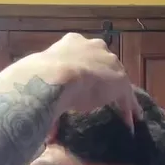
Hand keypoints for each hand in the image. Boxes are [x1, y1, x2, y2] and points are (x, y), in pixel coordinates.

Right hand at [7, 33, 139, 129]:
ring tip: (123, 110)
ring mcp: (109, 63)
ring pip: (118, 80)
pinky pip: (126, 97)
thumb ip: (46, 86)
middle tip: (102, 93)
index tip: (82, 79)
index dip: (84, 67)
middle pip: (105, 63)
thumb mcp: (42, 75)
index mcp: (73, 42)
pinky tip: (131, 123)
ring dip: (120, 95)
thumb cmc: (40, 75)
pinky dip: (129, 109)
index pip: (84, 53)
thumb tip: (33, 105)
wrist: (54, 76)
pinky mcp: (120, 81)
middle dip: (105, 77)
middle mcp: (94, 47)